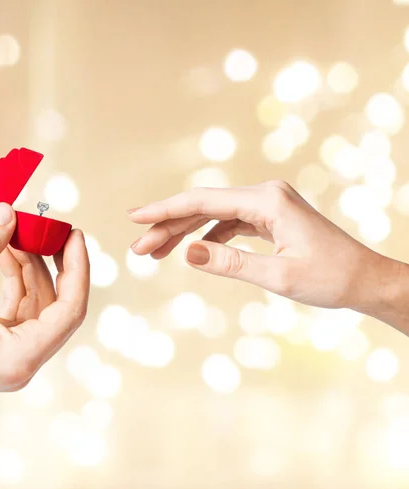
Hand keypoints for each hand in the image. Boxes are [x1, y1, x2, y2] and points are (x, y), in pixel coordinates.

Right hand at [0, 203, 89, 410]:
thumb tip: (9, 210)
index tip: (74, 235)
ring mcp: (9, 356)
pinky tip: (4, 253)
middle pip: (56, 306)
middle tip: (50, 228)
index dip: (77, 269)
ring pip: (35, 305)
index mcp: (22, 357)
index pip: (70, 310)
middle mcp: (22, 361)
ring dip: (29, 268)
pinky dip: (14, 281)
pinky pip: (16, 309)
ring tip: (16, 232)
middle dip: (53, 264)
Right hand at [128, 181, 406, 319]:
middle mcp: (265, 195)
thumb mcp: (277, 275)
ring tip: (155, 251)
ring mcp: (267, 205)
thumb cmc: (330, 278)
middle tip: (138, 248)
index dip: (164, 210)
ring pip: (212, 214)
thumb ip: (229, 263)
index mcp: (267, 200)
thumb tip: (187, 252)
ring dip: (183, 232)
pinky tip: (190, 250)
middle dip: (168, 226)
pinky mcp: (269, 218)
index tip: (134, 218)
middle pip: (203, 206)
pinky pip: (228, 223)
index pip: (202, 202)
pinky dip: (206, 236)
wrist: (366, 280)